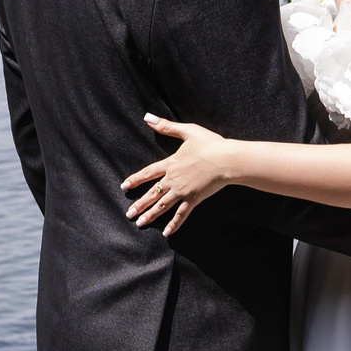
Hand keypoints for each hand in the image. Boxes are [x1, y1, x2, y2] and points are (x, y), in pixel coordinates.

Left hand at [121, 114, 237, 235]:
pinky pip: (181, 214)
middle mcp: (173, 179)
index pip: (148, 173)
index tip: (124, 186)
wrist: (226, 159)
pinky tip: (167, 233)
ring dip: (150, 215)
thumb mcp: (187, 131)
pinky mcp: (194, 199)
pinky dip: (174, 224)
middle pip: (152, 193)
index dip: (135, 179)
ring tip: (140, 223)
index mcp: (171, 164)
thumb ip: (166, 126)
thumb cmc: (210, 144)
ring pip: (162, 206)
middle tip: (129, 214)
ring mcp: (183, 191)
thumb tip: (147, 117)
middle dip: (139, 204)